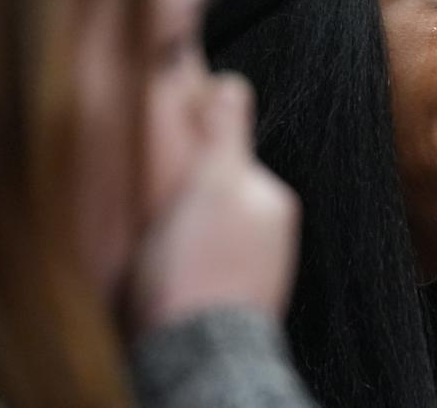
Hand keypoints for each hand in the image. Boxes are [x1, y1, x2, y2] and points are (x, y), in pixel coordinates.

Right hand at [128, 74, 299, 334]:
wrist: (197, 351)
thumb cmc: (200, 268)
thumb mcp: (211, 181)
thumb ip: (225, 131)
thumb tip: (232, 84)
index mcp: (273, 198)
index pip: (230, 160)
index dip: (193, 160)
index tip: (168, 172)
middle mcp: (276, 233)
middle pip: (222, 197)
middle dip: (192, 200)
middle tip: (160, 215)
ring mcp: (261, 270)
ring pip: (214, 234)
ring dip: (189, 235)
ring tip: (163, 251)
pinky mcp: (239, 302)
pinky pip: (209, 268)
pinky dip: (190, 267)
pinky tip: (171, 276)